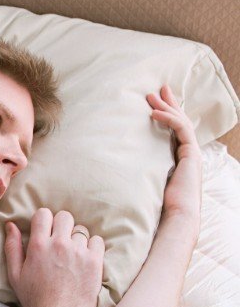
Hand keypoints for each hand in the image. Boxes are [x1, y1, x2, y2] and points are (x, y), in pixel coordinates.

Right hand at [4, 209, 103, 306]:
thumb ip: (12, 247)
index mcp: (38, 246)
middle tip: (60, 241)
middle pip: (65, 217)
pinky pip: (97, 241)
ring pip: (81, 230)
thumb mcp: (15, 274)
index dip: (44, 220)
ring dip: (77, 238)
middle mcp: (59, 245)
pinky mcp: (95, 262)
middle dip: (61, 225)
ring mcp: (79, 252)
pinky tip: (85, 259)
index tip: (45, 231)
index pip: (44, 214)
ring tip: (72, 254)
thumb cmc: (35, 299)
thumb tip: (11, 224)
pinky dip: (92, 247)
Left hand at [147, 85, 201, 225]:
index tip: (155, 103)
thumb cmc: (159, 205)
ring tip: (152, 95)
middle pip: (180, 121)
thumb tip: (114, 165)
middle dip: (169, 104)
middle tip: (158, 89)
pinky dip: (168, 119)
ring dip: (167, 107)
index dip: (167, 115)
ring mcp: (191, 154)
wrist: (177, 217)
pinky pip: (181, 130)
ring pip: (181, 122)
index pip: (174, 131)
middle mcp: (187, 154)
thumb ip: (139, 170)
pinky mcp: (191, 155)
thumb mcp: (145, 181)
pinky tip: (154, 113)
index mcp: (178, 158)